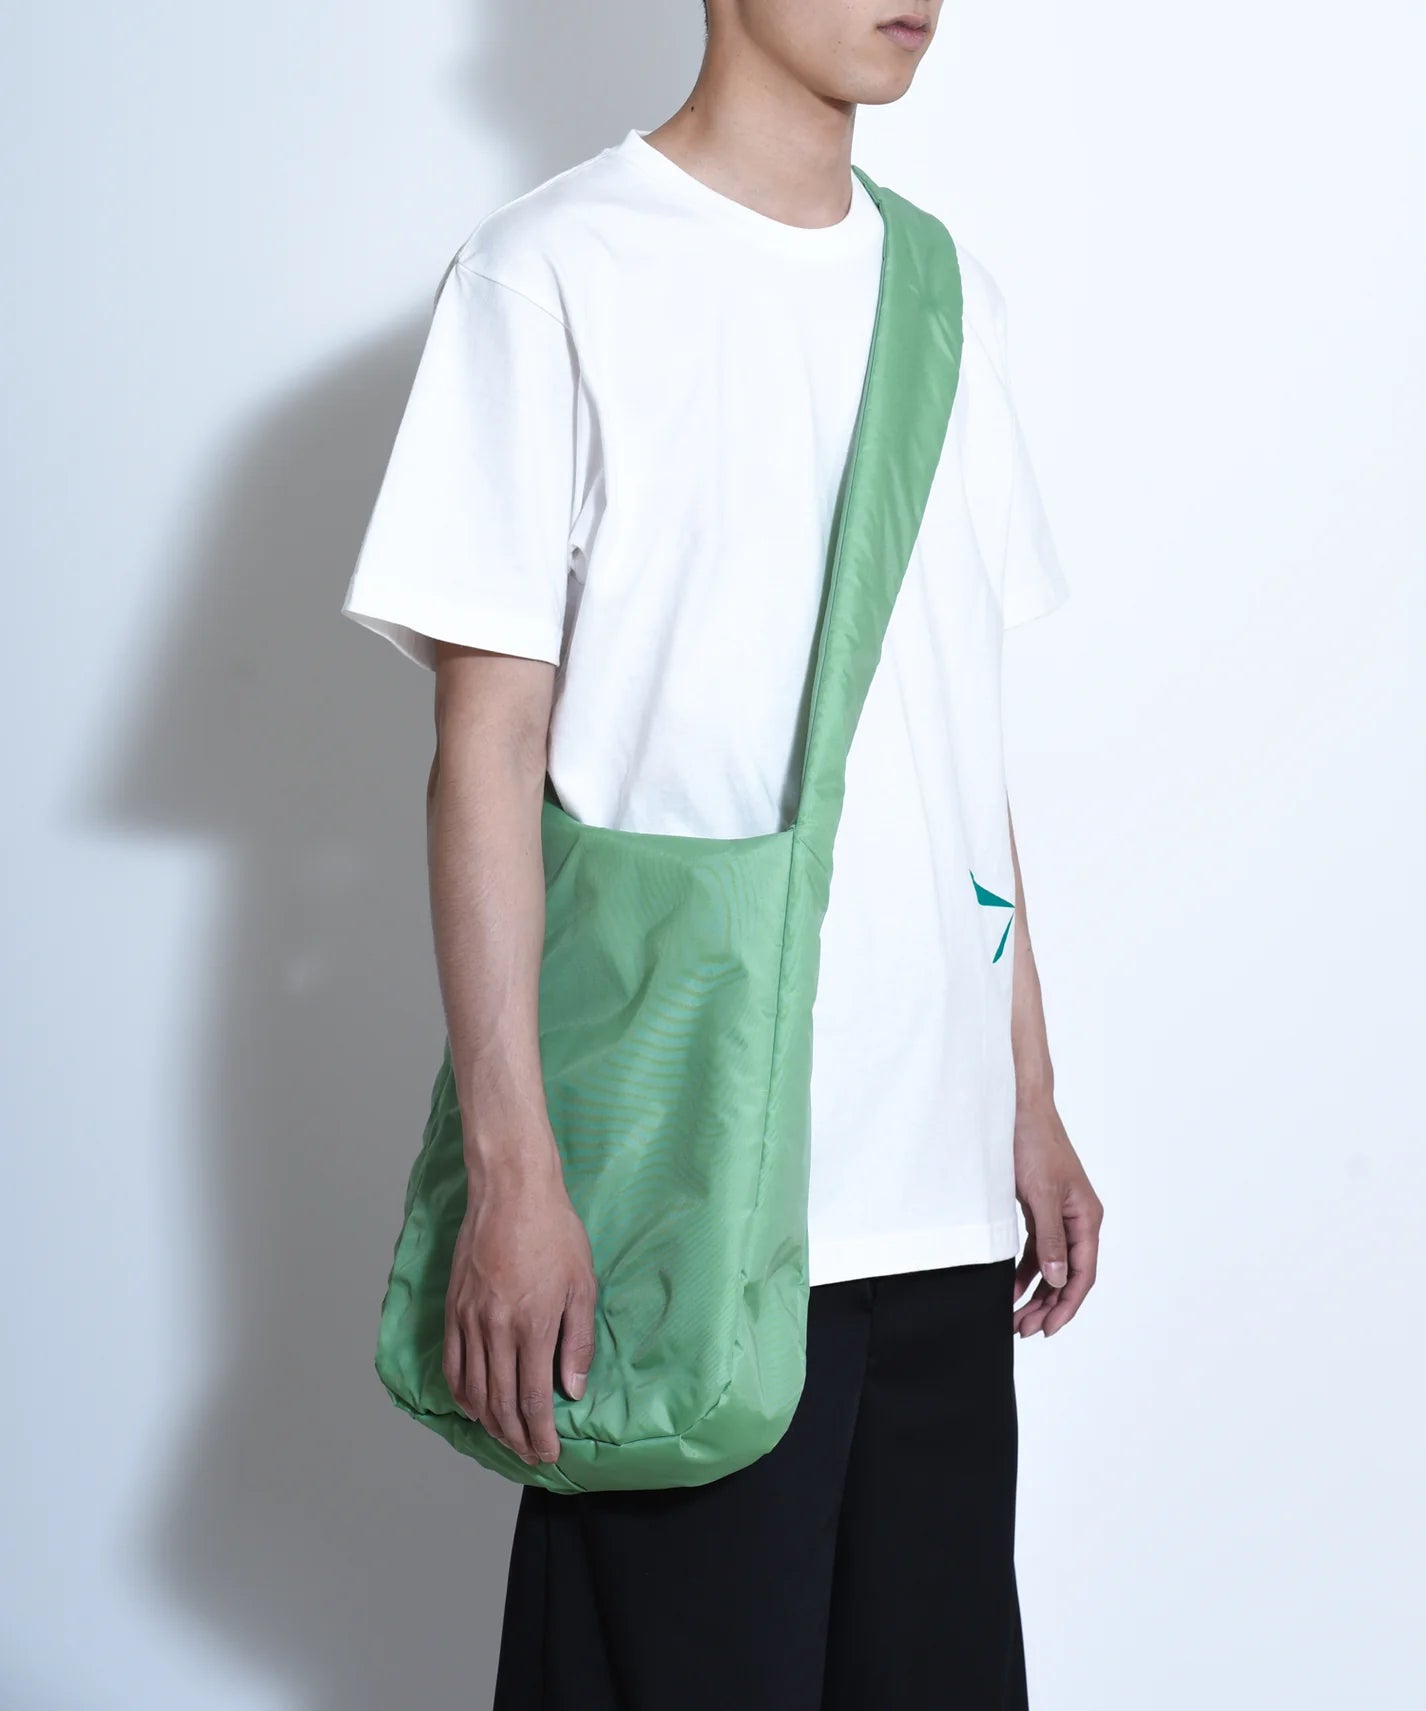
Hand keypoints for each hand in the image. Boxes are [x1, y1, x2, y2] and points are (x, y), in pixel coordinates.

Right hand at [443, 1152, 596, 1465]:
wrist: (511, 1192)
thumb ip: (577, 1342)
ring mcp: (470, 1319)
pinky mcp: (453, 1308)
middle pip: (501, 1403)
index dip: (539, 1435)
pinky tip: (473, 1405)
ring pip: (474, 1390)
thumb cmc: (554, 1232)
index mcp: (533, 1325)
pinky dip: (461, 1392)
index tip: (547, 1454)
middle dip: (516, 1438)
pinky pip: (452, 1363)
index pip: (533, 1400)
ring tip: (505, 1437)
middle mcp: (496, 1329)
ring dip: (490, 1422)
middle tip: (529, 1455)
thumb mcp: (583, 1284)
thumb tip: (572, 1389)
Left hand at [1012, 1097, 1101, 1337]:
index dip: (1067, 1304)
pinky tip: (1011, 1288)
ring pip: (1051, 1265)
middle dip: (1048, 1305)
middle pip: (1068, 1275)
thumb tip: (1059, 1279)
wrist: (1017, 1107)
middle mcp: (1077, 1219)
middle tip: (1024, 1329)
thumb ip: (1051, 1239)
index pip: (1082, 1273)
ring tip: (1016, 1317)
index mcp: (1087, 1217)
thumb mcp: (1041, 1195)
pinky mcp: (1039, 1209)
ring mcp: (1058, 1215)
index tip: (1048, 1328)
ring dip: (1036, 1292)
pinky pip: (1037, 1249)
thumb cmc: (1034, 1143)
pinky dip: (1025, 1270)